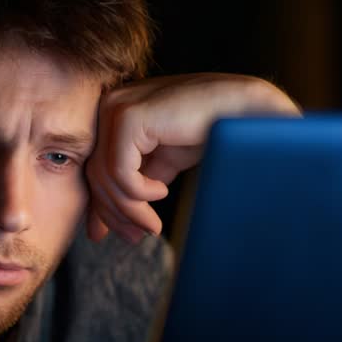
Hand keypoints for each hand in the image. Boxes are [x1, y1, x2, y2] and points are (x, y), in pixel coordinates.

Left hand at [85, 73, 300, 243]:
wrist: (247, 110)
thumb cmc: (211, 131)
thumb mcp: (164, 163)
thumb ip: (135, 184)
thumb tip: (106, 225)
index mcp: (116, 114)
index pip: (95, 167)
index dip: (100, 205)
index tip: (106, 235)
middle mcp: (111, 104)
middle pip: (94, 174)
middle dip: (113, 212)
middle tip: (136, 237)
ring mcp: (117, 107)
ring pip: (105, 176)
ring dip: (129, 209)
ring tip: (153, 224)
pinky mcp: (130, 117)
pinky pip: (120, 171)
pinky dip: (138, 191)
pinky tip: (161, 191)